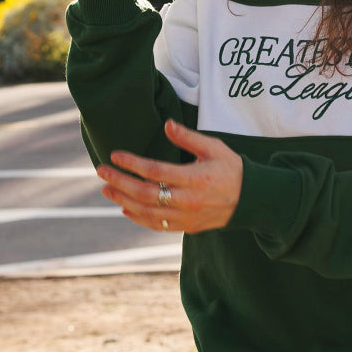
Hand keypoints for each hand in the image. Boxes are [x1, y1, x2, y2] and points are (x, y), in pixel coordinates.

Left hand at [96, 120, 243, 233]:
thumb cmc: (231, 169)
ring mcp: (186, 217)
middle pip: (145, 194)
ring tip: (107, 190)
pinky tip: (125, 208)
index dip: (132, 163)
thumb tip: (166, 124)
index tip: (115, 155)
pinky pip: (157, 225)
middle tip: (101, 172)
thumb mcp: (214, 147)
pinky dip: (138, 218)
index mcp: (195, 178)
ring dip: (123, 200)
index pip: (155, 171)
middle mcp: (188, 200)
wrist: (250, 200)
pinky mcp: (187, 227)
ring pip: (147, 212)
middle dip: (119, 183)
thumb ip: (188, 137)